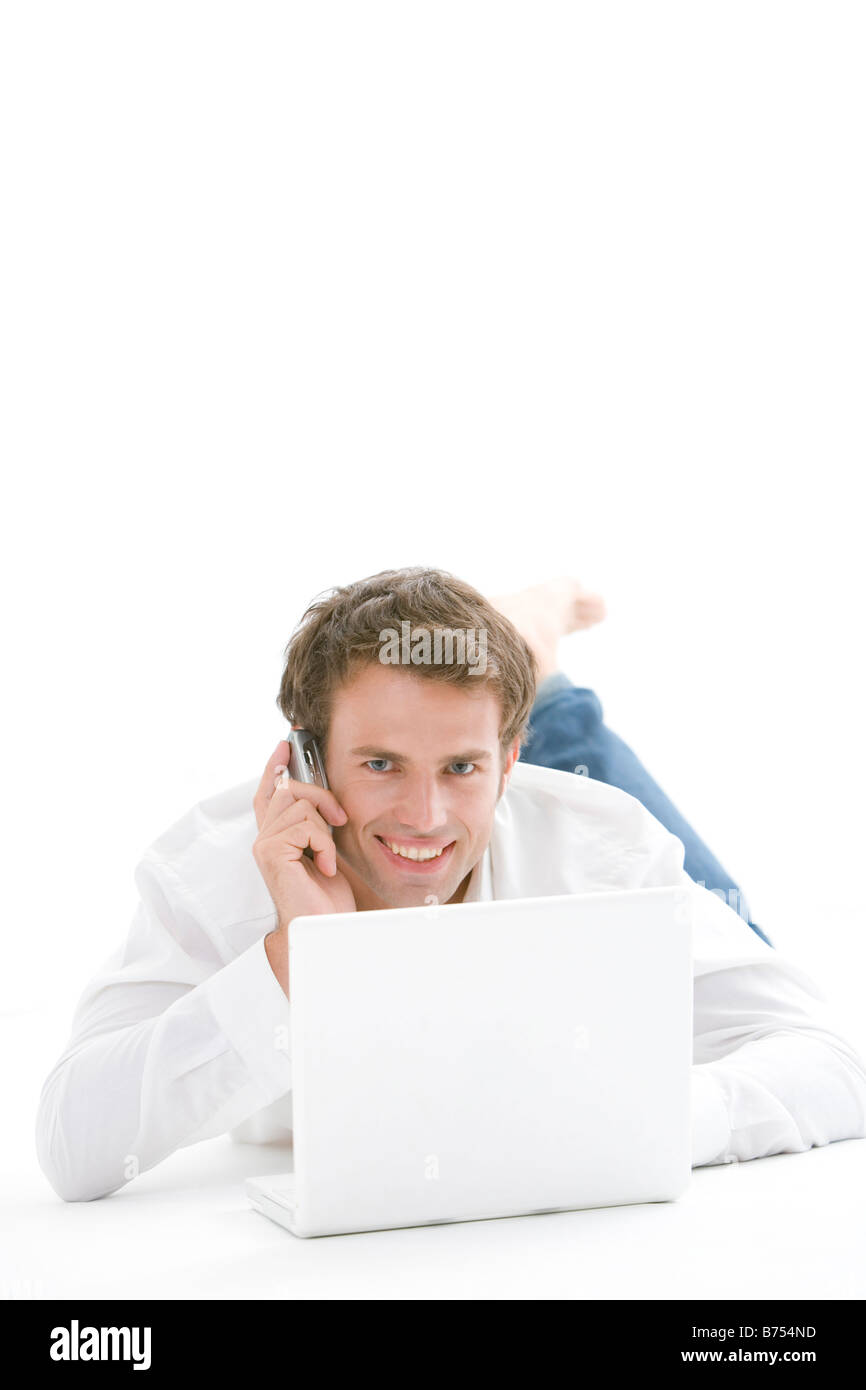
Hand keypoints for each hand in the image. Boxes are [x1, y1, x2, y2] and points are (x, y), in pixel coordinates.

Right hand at [253, 740, 355, 994]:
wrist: (323, 929)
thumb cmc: (326, 897)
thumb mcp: (325, 848)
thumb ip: (316, 822)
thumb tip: (319, 793)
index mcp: (276, 836)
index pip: (269, 791)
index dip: (274, 765)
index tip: (286, 742)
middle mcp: (264, 838)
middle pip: (287, 788)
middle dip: (320, 795)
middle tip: (339, 817)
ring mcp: (264, 844)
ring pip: (299, 804)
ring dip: (325, 829)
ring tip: (327, 858)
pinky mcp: (270, 852)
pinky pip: (305, 825)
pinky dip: (324, 845)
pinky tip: (324, 867)